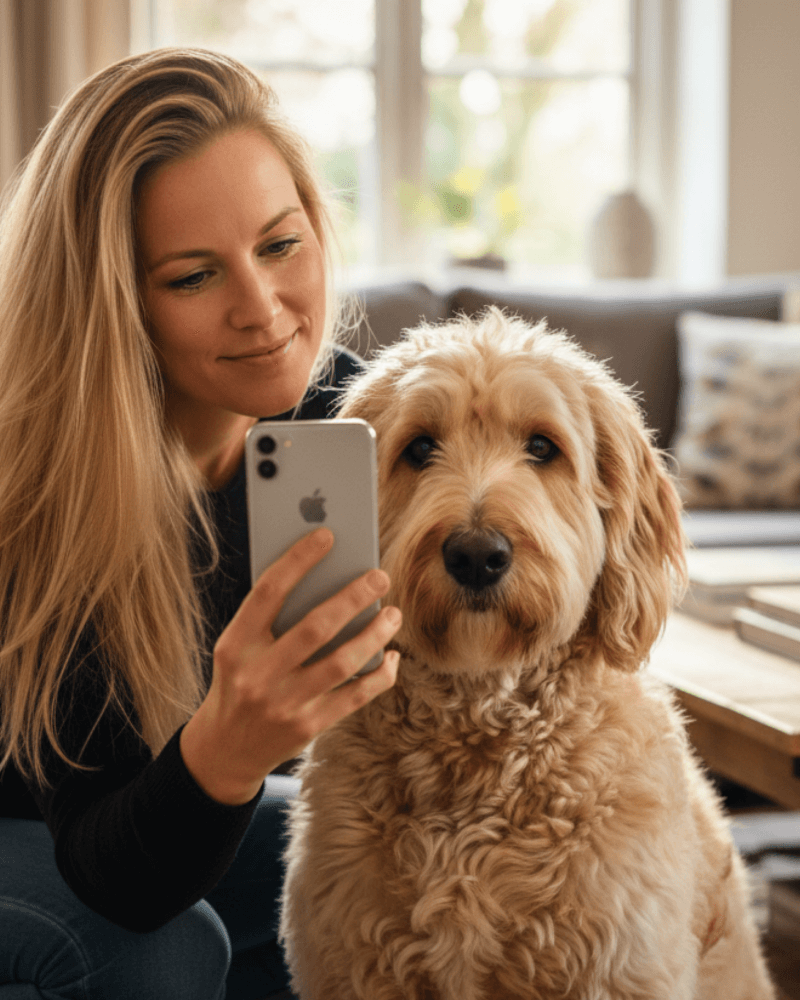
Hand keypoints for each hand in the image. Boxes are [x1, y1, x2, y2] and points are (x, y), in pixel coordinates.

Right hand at [180, 527, 400, 803]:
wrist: (224, 750)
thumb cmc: (239, 681)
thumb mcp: (237, 648)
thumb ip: (270, 619)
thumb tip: (327, 578)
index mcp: (235, 645)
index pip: (268, 593)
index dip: (298, 560)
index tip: (327, 535)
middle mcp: (257, 674)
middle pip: (315, 627)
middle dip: (353, 597)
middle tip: (380, 576)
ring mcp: (283, 704)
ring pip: (342, 662)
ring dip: (374, 634)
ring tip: (392, 614)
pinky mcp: (308, 728)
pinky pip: (355, 696)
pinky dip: (379, 674)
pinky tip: (390, 656)